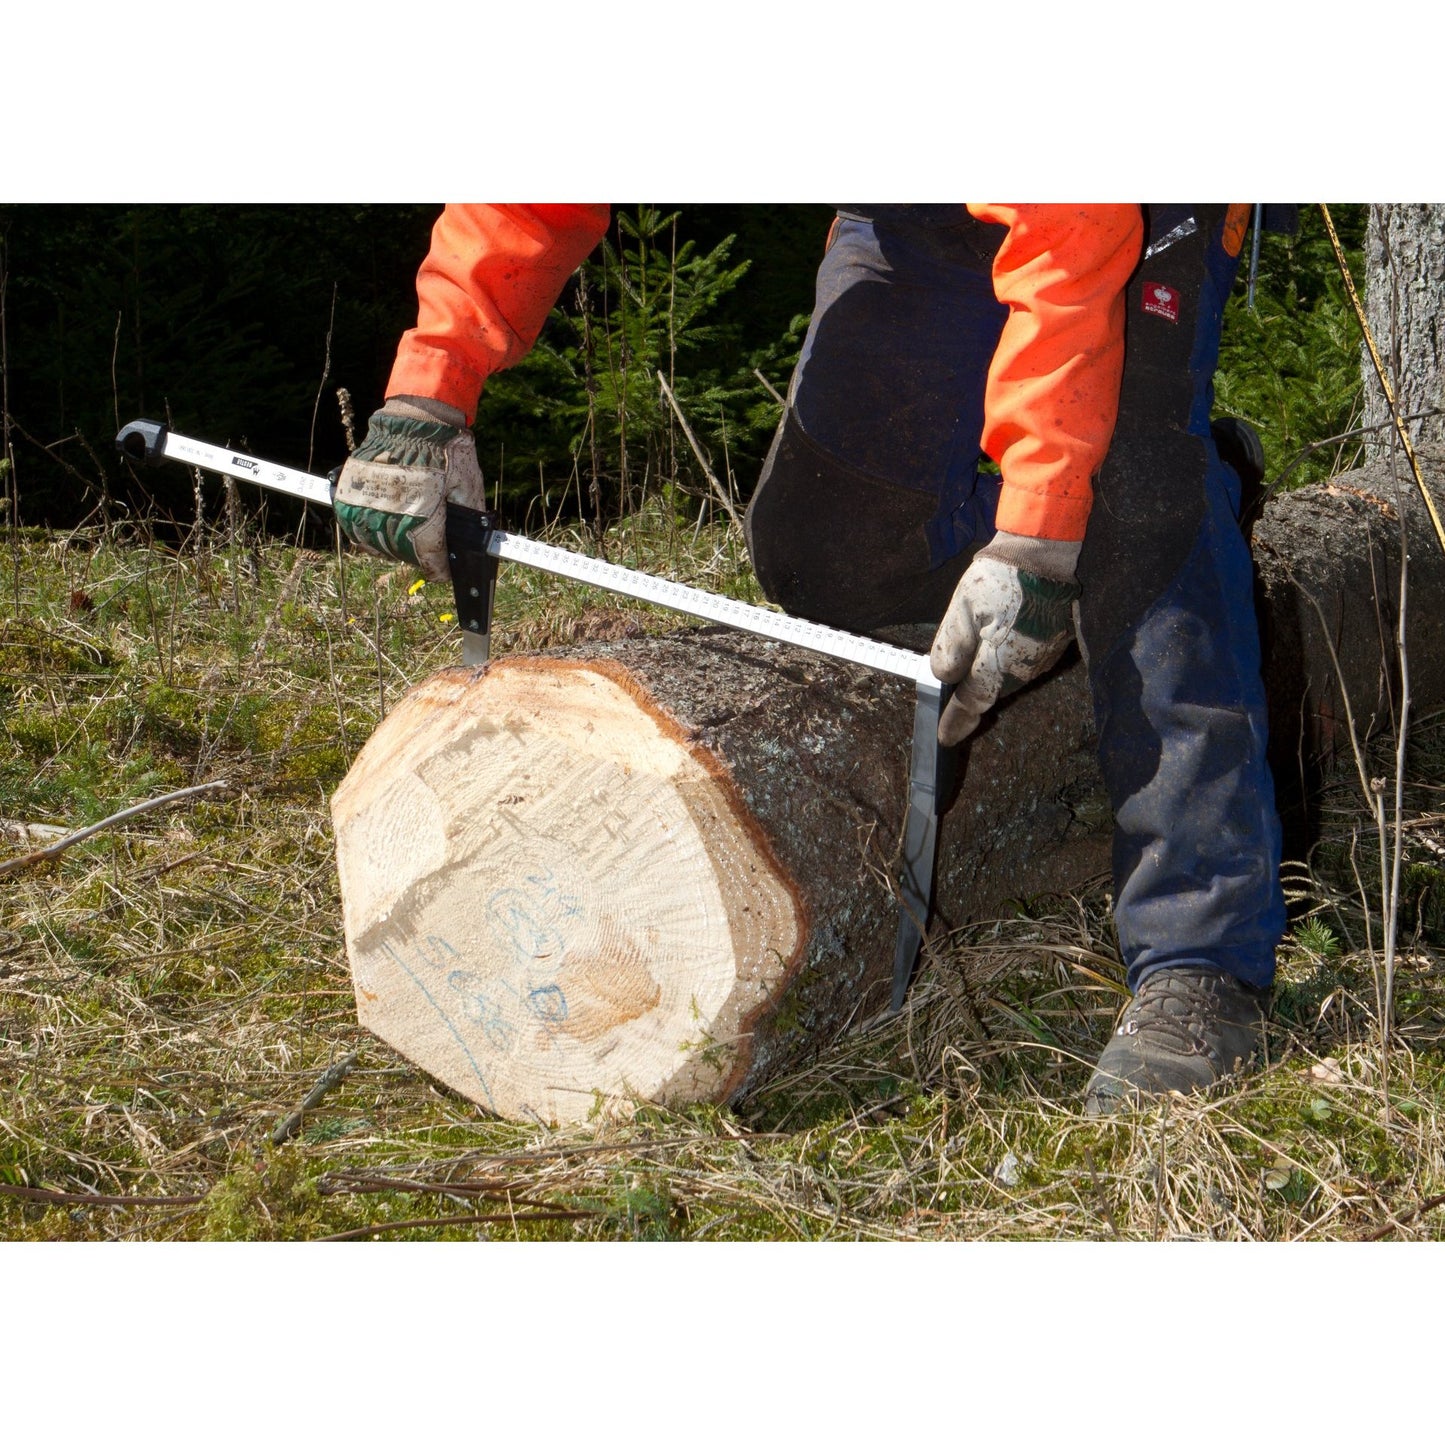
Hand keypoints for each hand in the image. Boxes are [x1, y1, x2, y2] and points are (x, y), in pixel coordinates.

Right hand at [334, 396, 486, 582]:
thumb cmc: (448, 450)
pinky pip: (351, 525)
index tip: (443, 573)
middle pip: (402, 552)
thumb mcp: (469, 487)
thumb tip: (472, 548)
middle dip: (417, 559)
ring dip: (391, 550)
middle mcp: (392, 509)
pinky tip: (377, 534)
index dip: (438, 570)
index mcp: (424, 511)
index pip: (429, 556)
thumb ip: (470, 521)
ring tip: (405, 545)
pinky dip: (363, 535)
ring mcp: (368, 498)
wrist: (418, 417)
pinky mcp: (352, 488)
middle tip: (428, 556)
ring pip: (375, 543)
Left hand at [929, 533, 1080, 745]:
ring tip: (970, 690)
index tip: (945, 738)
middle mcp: (1025, 667)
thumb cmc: (1003, 577)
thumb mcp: (964, 608)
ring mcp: (1044, 656)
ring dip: (990, 684)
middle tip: (954, 719)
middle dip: (974, 705)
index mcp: (1001, 662)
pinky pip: (1024, 664)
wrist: (1049, 550)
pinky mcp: (1054, 641)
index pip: (975, 701)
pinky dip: (1005, 666)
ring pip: (1009, 680)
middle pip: (993, 693)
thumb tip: (945, 678)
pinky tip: (996, 657)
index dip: (958, 721)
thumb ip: (952, 647)